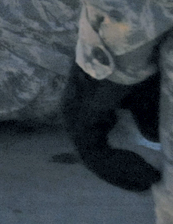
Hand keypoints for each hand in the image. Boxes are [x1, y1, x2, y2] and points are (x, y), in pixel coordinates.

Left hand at [61, 64, 160, 191]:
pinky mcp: (82, 116)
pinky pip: (94, 153)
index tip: (148, 174)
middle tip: (146, 182)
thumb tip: (148, 136)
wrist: (134, 41)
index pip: (94, 139)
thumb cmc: (143, 62)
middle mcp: (74, 106)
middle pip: (92, 150)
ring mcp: (75, 111)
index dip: (120, 162)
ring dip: (121, 172)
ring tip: (148, 179)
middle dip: (120, 170)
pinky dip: (118, 168)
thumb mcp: (148, 94)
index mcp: (86, 99)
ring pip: (92, 156)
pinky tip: (146, 173)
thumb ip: (146, 115)